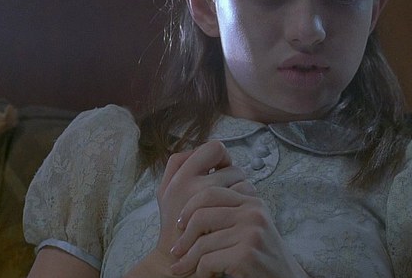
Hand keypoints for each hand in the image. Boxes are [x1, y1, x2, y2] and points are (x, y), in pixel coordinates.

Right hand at [151, 141, 247, 273]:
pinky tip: (235, 216)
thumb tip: (203, 151)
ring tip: (230, 207)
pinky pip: (246, 195)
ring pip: (241, 179)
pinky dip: (246, 203)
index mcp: (178, 176)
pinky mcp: (220, 214)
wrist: (173, 262)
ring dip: (240, 190)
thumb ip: (179, 167)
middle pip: (230, 165)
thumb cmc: (174, 227)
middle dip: (232, 178)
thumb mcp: (166, 192)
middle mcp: (190, 183)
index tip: (218, 172)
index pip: (213, 148)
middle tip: (226, 195)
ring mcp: (205, 199)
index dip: (221, 158)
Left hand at [168, 178, 308, 277]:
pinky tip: (206, 276)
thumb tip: (187, 210)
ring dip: (189, 260)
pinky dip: (201, 272)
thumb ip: (229, 213)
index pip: (210, 193)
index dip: (189, 208)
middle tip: (176, 251)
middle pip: (202, 215)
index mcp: (252, 202)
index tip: (180, 224)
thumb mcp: (249, 227)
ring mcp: (251, 233)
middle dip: (184, 237)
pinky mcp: (246, 255)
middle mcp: (253, 213)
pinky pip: (208, 260)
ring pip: (202, 242)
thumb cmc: (262, 258)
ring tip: (183, 269)